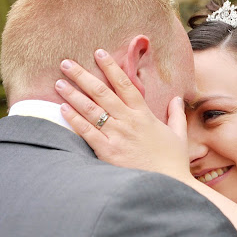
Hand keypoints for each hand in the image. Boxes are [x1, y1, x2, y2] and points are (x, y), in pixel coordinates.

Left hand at [54, 49, 191, 181]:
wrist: (168, 184)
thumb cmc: (173, 162)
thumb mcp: (178, 134)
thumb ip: (176, 114)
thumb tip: (177, 99)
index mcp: (144, 114)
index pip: (125, 84)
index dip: (111, 67)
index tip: (99, 52)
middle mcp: (129, 121)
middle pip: (102, 92)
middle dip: (82, 76)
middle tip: (65, 63)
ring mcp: (117, 135)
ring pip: (91, 109)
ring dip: (73, 94)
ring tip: (58, 83)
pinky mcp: (108, 151)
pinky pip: (87, 132)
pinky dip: (74, 119)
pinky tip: (62, 109)